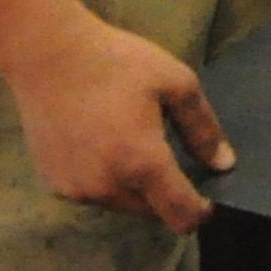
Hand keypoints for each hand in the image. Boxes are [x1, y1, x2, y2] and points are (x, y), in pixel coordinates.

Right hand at [0, 8, 227, 231]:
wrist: (47, 54)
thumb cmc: (116, 62)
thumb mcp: (175, 83)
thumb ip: (203, 129)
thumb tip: (223, 165)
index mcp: (143, 164)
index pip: (181, 216)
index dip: (200, 212)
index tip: (206, 197)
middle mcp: (108, 187)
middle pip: (152, 213)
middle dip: (166, 194)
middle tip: (162, 149)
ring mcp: (77, 190)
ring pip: (121, 204)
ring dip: (133, 187)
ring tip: (126, 140)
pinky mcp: (54, 186)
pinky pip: (92, 194)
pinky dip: (103, 180)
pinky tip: (98, 143)